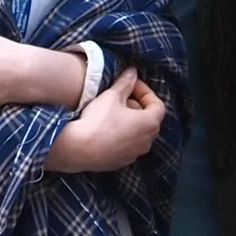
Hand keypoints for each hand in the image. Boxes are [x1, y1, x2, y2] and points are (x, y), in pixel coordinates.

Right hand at [42, 68, 166, 174]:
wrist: (78, 150)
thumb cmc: (99, 121)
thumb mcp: (112, 96)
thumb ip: (126, 82)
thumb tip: (132, 72)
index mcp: (150, 124)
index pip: (157, 105)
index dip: (145, 91)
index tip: (131, 85)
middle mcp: (147, 142)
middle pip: (148, 119)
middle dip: (136, 105)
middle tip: (120, 96)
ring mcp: (134, 155)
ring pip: (137, 133)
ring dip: (129, 120)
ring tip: (112, 111)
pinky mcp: (120, 163)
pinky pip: (126, 145)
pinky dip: (121, 134)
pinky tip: (104, 128)